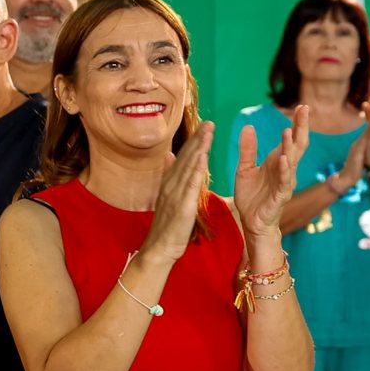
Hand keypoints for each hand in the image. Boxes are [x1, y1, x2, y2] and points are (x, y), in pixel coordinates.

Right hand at [139, 122, 212, 264]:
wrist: (159, 248)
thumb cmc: (167, 227)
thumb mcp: (169, 199)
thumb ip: (171, 177)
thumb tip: (170, 156)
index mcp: (170, 183)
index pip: (185, 158)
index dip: (195, 141)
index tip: (205, 126)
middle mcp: (171, 184)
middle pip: (187, 157)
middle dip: (199, 139)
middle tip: (210, 122)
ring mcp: (175, 194)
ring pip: (190, 166)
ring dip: (199, 147)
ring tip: (209, 132)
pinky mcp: (181, 206)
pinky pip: (190, 184)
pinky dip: (196, 169)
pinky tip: (203, 157)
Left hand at [234, 106, 308, 238]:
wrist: (251, 220)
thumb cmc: (252, 195)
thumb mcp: (245, 168)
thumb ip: (248, 149)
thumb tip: (248, 126)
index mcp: (277, 161)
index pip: (291, 139)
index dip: (297, 124)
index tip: (302, 106)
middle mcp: (285, 169)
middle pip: (296, 145)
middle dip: (300, 128)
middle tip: (304, 110)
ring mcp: (285, 182)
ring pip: (291, 161)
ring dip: (289, 146)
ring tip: (288, 130)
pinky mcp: (280, 195)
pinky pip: (284, 181)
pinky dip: (284, 169)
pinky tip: (283, 158)